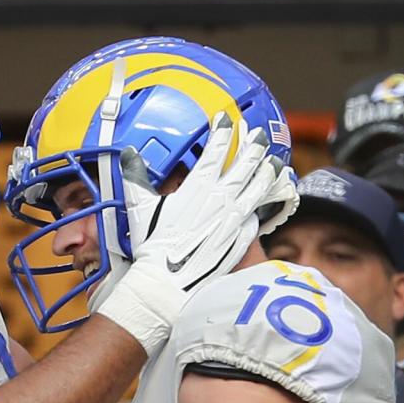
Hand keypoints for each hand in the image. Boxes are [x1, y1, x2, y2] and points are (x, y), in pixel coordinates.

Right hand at [96, 113, 296, 355]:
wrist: (169, 283)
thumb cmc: (153, 245)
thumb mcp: (141, 208)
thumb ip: (136, 178)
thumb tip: (128, 155)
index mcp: (198, 187)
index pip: (215, 151)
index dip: (222, 131)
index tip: (226, 119)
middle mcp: (222, 199)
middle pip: (245, 165)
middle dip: (253, 146)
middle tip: (259, 135)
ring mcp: (236, 218)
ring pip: (258, 188)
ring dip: (267, 172)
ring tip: (274, 162)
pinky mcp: (242, 238)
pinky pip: (257, 216)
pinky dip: (265, 205)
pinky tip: (268, 201)